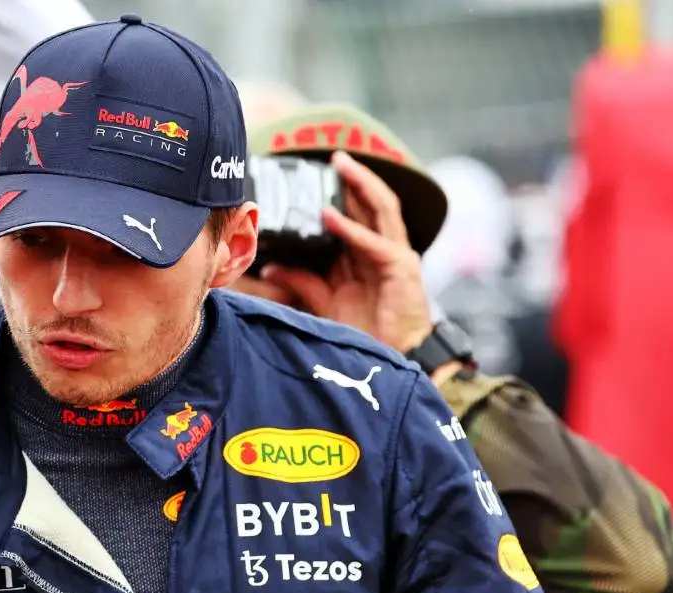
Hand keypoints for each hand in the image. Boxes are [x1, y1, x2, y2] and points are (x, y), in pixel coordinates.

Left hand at [260, 150, 432, 354]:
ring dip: (361, 185)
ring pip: (381, 209)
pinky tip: (331, 216)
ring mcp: (396, 255)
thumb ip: (301, 281)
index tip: (315, 175)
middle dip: (354, 177)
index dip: (340, 192)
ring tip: (341, 166)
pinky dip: (352, 229)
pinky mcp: (401, 268)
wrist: (394, 357)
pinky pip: (375, 243)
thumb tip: (270, 266)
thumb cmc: (366, 331)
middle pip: (370, 203)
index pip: (357, 212)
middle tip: (333, 156)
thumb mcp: (325, 301)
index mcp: (367, 253)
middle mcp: (383, 248)